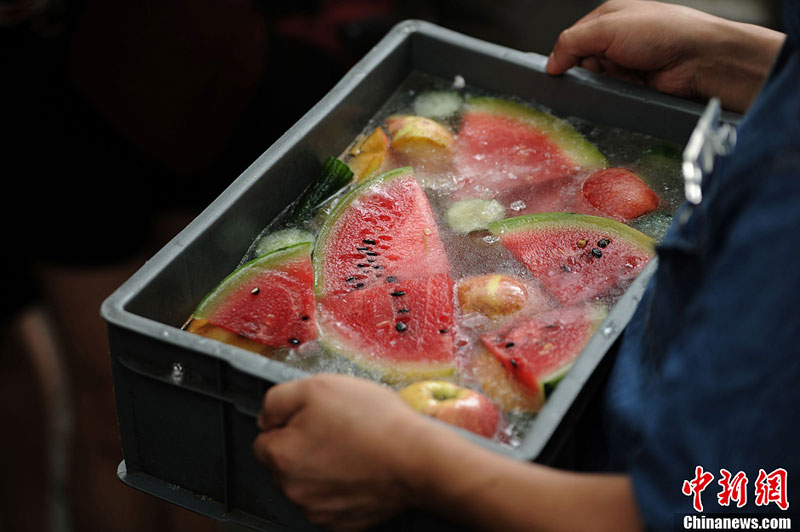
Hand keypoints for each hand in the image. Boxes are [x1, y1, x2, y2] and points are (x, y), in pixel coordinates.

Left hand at [252, 374, 432, 530]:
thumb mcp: (318, 387)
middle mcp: (293, 490)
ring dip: (321, 469)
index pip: (264, 439)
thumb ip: (278, 399)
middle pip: (285, 464)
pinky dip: (341, 488)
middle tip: (337, 430)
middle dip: (303, 447)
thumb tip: (266, 417)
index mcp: (281, 456)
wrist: (418, 458)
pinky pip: (330, 502)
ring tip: (353, 449)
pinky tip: (360, 470)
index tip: (314, 418)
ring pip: (307, 484)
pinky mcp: (341, 524)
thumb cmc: (373, 422)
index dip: (289, 423)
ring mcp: (317, 511)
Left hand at [253, 374, 641, 531]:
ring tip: (387, 426)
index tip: (326, 397)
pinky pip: (363, 490)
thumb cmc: (388, 421)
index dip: (298, 409)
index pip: (274, 430)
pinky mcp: (376, 516)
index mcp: (292, 460)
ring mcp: (341, 510)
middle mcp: (308, 492)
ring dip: (352, 449)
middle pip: (301, 454)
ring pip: (333, 472)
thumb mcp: (330, 389)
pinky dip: (376, 472)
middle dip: (323, 431)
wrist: (446, 466)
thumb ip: (288, 396)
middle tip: (360, 408)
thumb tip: (272, 408)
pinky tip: (402, 452)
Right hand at [546, 0, 784, 112]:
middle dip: (580, 72)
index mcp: (610, 17)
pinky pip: (609, 95)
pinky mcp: (633, 87)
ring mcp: (626, 64)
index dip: (563, 54)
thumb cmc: (664, 32)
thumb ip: (573, 42)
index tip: (555, 71)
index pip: (573, 38)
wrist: (700, 60)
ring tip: (604, 87)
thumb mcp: (608, 26)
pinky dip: (608, 98)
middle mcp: (617, 40)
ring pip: (594, 81)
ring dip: (595, 87)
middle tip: (583, 79)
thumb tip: (551, 63)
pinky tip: (613, 96)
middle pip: (581, 62)